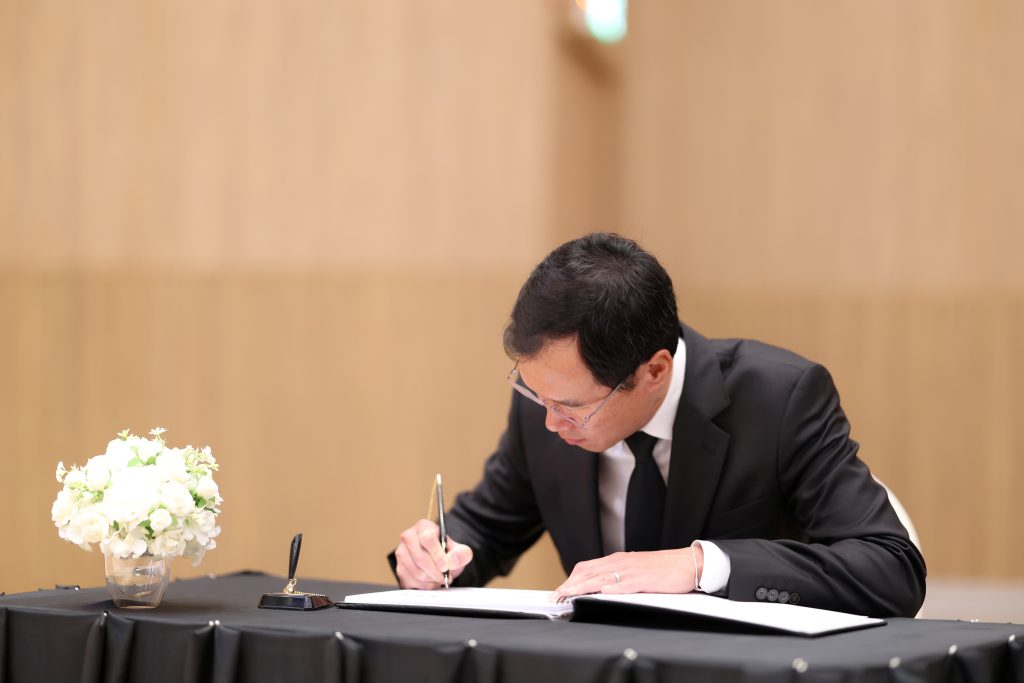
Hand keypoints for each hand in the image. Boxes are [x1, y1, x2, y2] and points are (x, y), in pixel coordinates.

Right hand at [394, 519, 472, 588]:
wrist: (439, 561)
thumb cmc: (447, 552)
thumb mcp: (459, 551)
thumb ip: (461, 554)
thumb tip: (452, 561)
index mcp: (423, 527)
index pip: (427, 538)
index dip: (437, 555)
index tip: (446, 567)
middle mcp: (409, 537)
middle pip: (420, 558)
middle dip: (436, 572)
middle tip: (446, 577)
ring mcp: (401, 553)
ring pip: (416, 572)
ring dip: (431, 580)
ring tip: (440, 578)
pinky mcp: (399, 568)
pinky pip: (411, 581)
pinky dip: (424, 586)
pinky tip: (431, 581)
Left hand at [551, 546, 701, 601]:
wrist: (687, 562)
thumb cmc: (662, 568)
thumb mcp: (634, 569)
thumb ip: (617, 576)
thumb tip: (599, 587)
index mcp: (617, 560)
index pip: (586, 567)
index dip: (570, 579)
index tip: (559, 590)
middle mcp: (621, 562)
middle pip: (589, 572)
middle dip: (570, 585)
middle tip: (556, 597)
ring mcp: (632, 570)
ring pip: (602, 577)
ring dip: (583, 587)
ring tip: (569, 596)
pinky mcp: (645, 579)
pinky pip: (626, 583)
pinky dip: (612, 588)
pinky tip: (602, 592)